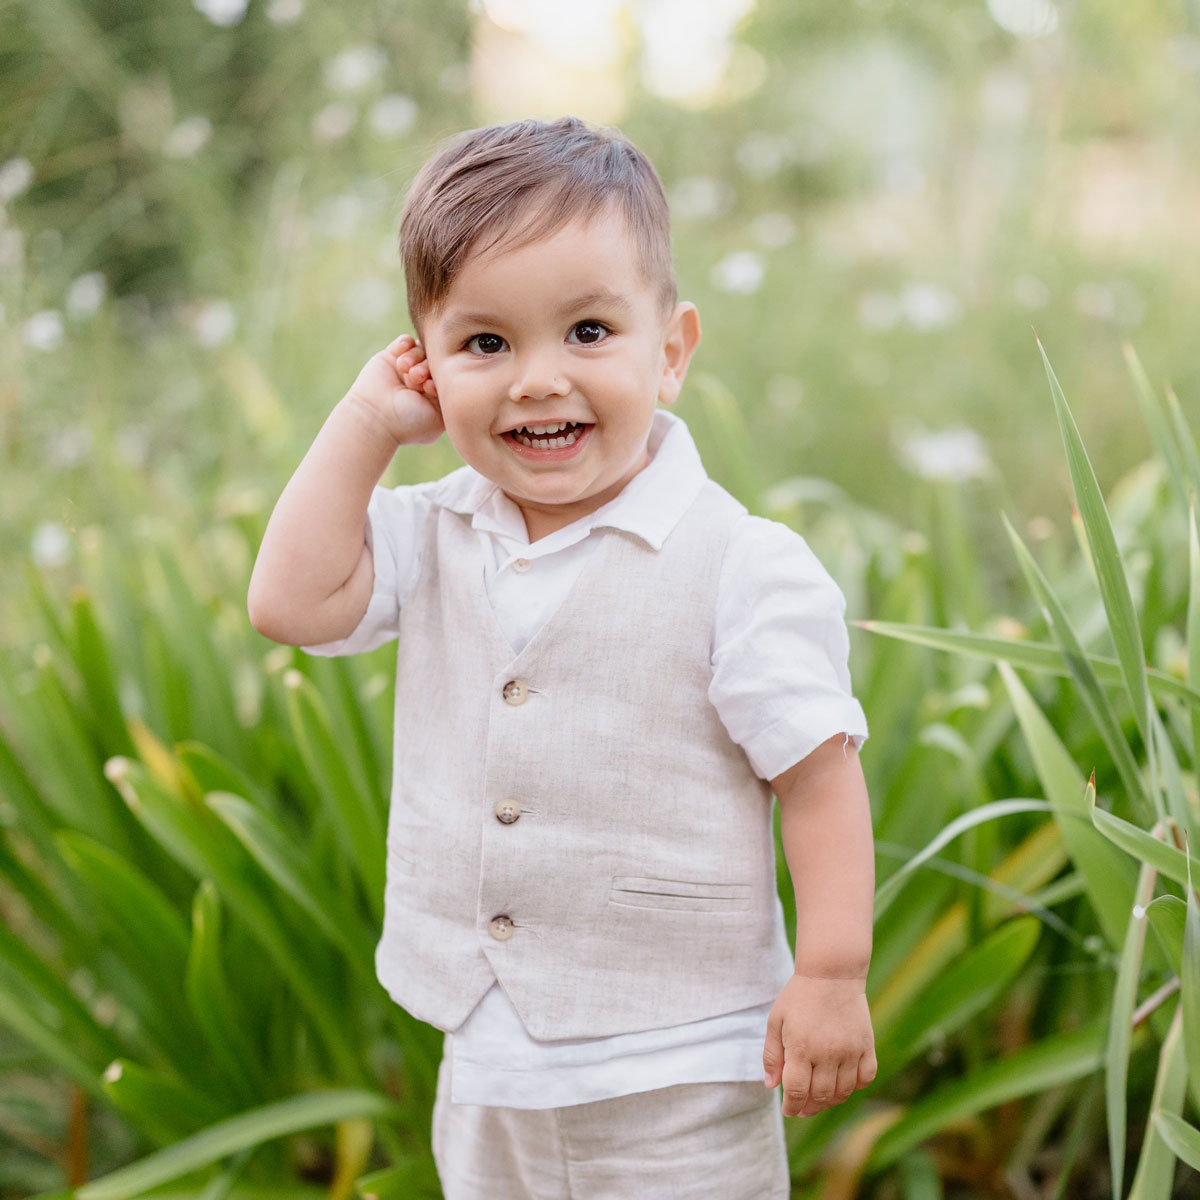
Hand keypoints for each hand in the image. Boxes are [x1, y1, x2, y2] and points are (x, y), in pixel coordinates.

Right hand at [343, 334, 443, 445]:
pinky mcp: (391, 357)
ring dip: (415, 358)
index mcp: (436, 396)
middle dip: (428, 367)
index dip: (443, 376)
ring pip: (421, 349)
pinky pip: (405, 341)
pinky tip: (400, 359)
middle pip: (436, 360)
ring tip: (405, 371)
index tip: (431, 388)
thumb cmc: (408, 423)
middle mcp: (423, 380)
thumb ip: (452, 399)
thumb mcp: (439, 417)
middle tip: (418, 378)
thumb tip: (461, 380)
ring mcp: (407, 368)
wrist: (375, 417)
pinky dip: (405, 345)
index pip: (449, 374)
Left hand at [762, 973, 876, 1117]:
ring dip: (830, 1101)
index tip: (789, 1110)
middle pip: (821, 1096)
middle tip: (803, 1108)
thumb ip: (772, 1055)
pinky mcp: (866, 1045)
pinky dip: (855, 1086)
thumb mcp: (776, 1021)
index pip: (797, 1092)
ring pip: (843, 1091)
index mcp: (801, 1048)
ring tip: (820, 1098)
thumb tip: (772, 1086)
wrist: (831, 973)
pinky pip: (866, 1078)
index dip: (792, 1106)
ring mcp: (850, 1050)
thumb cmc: (799, 996)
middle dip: (809, 1107)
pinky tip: (843, 1083)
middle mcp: (827, 1053)